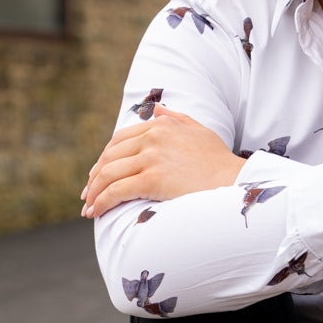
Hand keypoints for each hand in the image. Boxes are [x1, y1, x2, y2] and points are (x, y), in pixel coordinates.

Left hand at [82, 108, 243, 216]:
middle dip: (95, 176)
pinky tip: (96, 212)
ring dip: (94, 192)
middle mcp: (153, 137)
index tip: (98, 173)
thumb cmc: (219, 161)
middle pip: (110, 156)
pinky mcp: (151, 180)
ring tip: (89, 208)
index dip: (105, 158)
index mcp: (161, 125)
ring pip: (109, 174)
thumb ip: (176, 118)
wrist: (235, 182)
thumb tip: (156, 110)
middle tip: (88, 194)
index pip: (120, 140)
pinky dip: (102, 202)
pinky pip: (116, 190)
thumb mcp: (199, 131)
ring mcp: (151, 157)